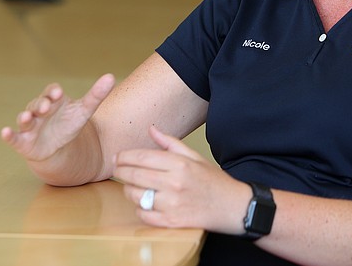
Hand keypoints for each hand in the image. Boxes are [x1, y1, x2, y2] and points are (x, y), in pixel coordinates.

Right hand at [0, 74, 115, 163]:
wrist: (58, 148)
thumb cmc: (69, 124)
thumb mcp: (84, 111)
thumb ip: (96, 95)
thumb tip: (111, 76)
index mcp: (53, 100)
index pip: (51, 91)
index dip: (53, 92)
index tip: (58, 93)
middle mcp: (39, 110)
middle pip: (37, 104)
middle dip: (41, 105)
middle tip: (46, 106)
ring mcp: (30, 125)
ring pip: (24, 119)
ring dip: (24, 118)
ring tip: (26, 117)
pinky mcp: (22, 141)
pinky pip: (13, 137)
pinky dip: (8, 135)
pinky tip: (5, 132)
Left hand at [115, 125, 249, 234]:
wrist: (233, 206)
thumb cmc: (213, 181)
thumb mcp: (195, 156)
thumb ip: (170, 143)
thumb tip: (151, 129)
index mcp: (179, 164)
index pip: (142, 157)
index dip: (125, 156)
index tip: (118, 157)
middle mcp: (174, 183)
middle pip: (134, 175)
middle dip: (121, 171)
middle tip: (118, 169)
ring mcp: (172, 204)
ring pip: (135, 196)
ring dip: (129, 190)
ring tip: (132, 186)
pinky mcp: (171, 221)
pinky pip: (143, 215)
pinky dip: (140, 209)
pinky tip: (145, 203)